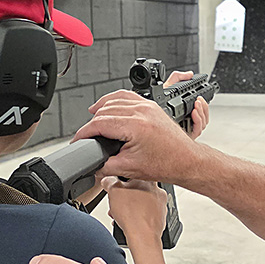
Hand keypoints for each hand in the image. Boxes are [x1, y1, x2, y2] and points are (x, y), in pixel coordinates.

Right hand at [74, 90, 204, 182]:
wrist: (186, 161)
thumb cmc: (167, 164)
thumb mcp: (130, 168)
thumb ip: (106, 165)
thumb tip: (92, 164)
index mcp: (135, 125)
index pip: (100, 123)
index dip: (84, 133)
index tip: (78, 140)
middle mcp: (141, 111)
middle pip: (105, 111)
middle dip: (91, 124)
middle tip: (86, 137)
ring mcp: (147, 106)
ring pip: (115, 100)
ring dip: (101, 109)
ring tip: (92, 120)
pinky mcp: (152, 105)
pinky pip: (128, 96)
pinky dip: (115, 100)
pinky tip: (108, 106)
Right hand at [102, 177, 167, 246]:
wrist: (143, 236)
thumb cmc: (133, 214)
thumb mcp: (113, 191)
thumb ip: (109, 181)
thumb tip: (107, 180)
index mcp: (148, 181)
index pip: (132, 176)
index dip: (120, 183)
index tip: (114, 189)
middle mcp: (158, 192)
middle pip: (136, 190)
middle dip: (123, 198)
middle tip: (115, 204)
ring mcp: (160, 206)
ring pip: (140, 203)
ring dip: (128, 208)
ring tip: (119, 215)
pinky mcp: (160, 218)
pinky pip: (145, 215)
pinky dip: (136, 217)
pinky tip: (128, 221)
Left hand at [163, 71, 210, 139]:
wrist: (146, 115)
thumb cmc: (157, 107)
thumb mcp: (167, 88)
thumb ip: (177, 78)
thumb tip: (189, 74)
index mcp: (186, 113)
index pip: (202, 111)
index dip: (205, 105)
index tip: (201, 96)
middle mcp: (188, 122)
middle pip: (205, 118)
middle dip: (205, 108)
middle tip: (199, 99)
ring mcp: (187, 129)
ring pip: (203, 124)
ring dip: (202, 113)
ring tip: (196, 104)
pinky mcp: (184, 135)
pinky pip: (197, 130)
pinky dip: (198, 121)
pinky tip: (193, 113)